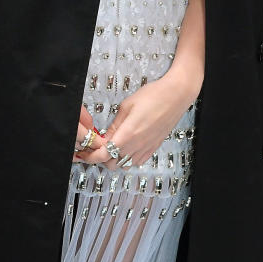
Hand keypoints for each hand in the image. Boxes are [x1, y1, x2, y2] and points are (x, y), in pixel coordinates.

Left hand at [77, 72, 196, 168]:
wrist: (177, 95)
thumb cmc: (153, 95)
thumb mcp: (127, 106)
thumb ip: (114, 126)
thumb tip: (104, 138)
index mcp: (127, 134)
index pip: (103, 155)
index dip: (91, 156)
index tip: (85, 152)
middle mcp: (137, 146)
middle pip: (111, 164)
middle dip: (101, 158)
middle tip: (97, 146)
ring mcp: (146, 148)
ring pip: (124, 166)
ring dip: (115, 159)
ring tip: (112, 146)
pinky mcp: (154, 148)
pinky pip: (136, 162)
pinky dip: (127, 159)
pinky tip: (126, 147)